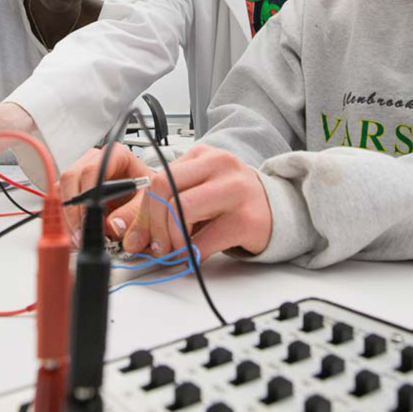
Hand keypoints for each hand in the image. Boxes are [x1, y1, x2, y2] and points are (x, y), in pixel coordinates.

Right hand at [58, 144, 151, 242]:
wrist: (140, 194)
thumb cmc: (144, 190)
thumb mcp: (146, 199)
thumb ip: (133, 212)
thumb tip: (113, 225)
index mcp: (116, 155)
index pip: (93, 169)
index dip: (88, 193)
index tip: (90, 216)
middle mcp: (95, 160)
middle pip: (72, 178)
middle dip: (75, 209)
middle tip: (82, 232)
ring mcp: (81, 171)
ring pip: (62, 190)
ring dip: (67, 216)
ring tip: (79, 237)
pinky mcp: (73, 187)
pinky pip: (60, 200)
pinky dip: (65, 218)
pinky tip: (75, 232)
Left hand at [125, 144, 271, 261]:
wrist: (278, 209)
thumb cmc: (232, 201)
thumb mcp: (199, 192)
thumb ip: (167, 208)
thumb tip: (134, 239)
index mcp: (203, 155)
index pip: (157, 178)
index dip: (143, 212)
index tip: (141, 235)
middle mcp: (219, 165)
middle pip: (164, 188)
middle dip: (153, 224)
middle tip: (158, 245)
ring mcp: (235, 191)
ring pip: (180, 210)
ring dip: (170, 240)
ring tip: (177, 250)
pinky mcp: (245, 220)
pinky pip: (203, 241)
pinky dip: (190, 255)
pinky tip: (194, 256)